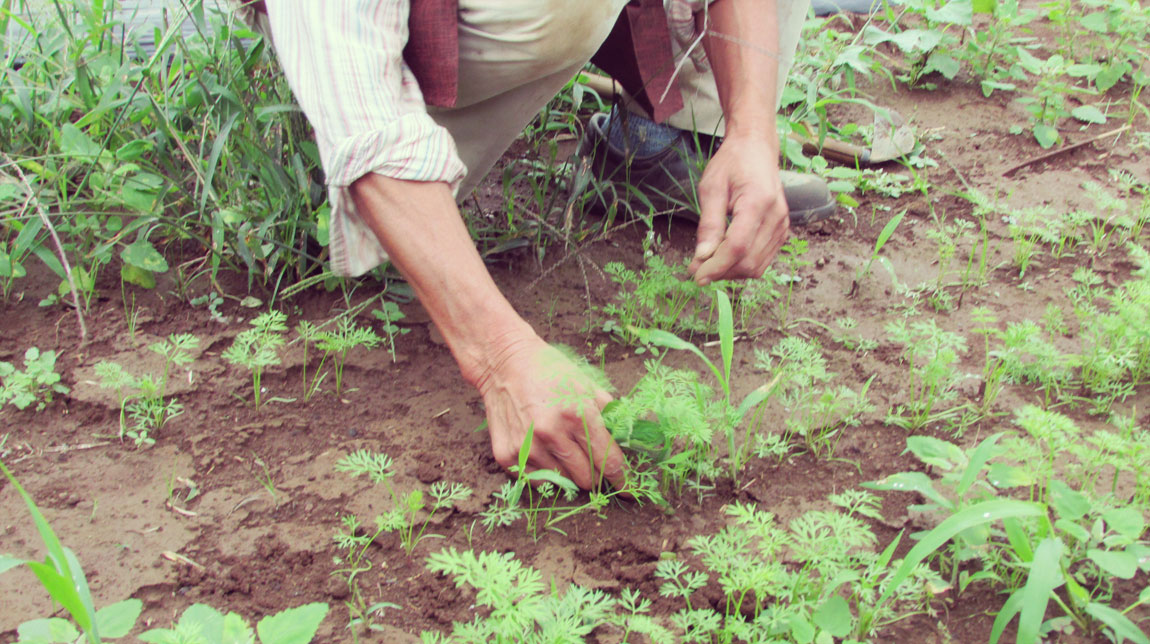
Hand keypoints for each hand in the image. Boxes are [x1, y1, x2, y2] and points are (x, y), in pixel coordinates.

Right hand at [473, 334, 626, 491]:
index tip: (627, 489)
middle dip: (594, 473)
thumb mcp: (587, 386)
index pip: (608, 461)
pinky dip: (544, 472)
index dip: (621, 478)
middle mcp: (552, 433)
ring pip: (562, 481)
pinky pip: (536, 481)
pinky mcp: (507, 455)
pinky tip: (540, 449)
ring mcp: (527, 446)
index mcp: (578, 414)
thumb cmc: (550, 373)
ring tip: (560, 446)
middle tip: (589, 459)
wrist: (504, 364)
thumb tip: (628, 443)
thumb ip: (610, 416)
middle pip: (587, 479)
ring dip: (567, 470)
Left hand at [688, 132, 789, 284]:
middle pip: (748, 261)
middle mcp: (776, 217)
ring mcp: (782, 225)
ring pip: (757, 266)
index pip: (737, 247)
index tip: (695, 275)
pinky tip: (726, 257)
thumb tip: (702, 257)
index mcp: (758, 202)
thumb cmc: (732, 164)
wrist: (756, 148)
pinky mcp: (782, 231)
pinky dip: (743, 265)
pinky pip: (763, 260)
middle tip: (696, 268)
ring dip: (731, 271)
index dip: (716, 266)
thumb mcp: (711, 188)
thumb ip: (709, 224)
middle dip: (720, 271)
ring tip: (710, 261)